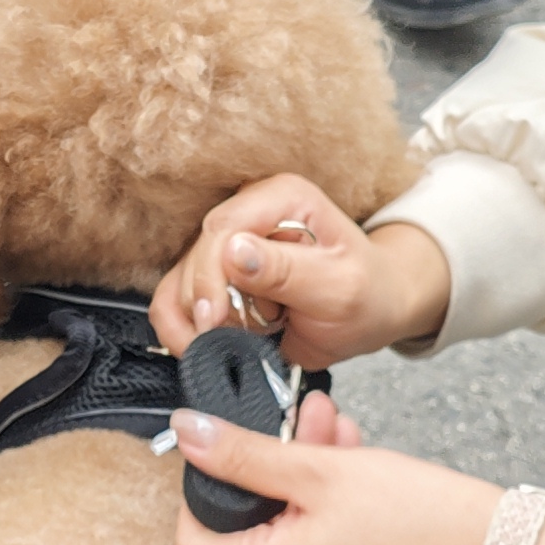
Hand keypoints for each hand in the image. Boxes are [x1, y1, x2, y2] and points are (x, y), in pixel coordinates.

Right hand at [144, 174, 450, 367]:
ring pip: (178, 284)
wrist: (371, 311)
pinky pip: (173, 303)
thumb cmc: (365, 294)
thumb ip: (287, 271)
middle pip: (195, 258)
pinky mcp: (213, 277)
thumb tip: (232, 252)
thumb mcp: (338, 287)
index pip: (222, 227)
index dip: (210, 276)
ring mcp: (226, 246)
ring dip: (201, 323)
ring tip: (245, 336)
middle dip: (214, 307)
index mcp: (281, 198)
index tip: (214, 319)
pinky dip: (183, 332)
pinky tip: (211, 346)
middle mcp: (247, 213)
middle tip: (253, 331)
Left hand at [166, 401, 544, 544]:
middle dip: (276, 469)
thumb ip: (245, 454)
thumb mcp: (324, 470)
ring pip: (289, 538)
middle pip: (250, 533)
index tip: (227, 453)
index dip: (202, 491)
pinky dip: (329, 516)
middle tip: (306, 422)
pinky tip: (358, 472)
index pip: (195, 542)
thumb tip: (187, 433)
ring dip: (308, 482)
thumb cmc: (425, 520)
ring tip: (341, 436)